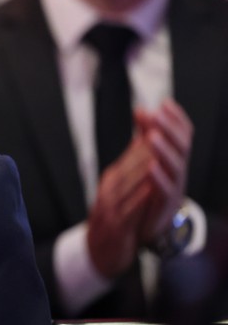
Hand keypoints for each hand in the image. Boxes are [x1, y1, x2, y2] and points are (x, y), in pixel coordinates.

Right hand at [87, 135, 158, 277]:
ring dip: (144, 169)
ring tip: (158, 155)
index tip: (161, 121)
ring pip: (130, 184)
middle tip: (162, 132)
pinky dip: (140, 197)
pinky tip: (151, 189)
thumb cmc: (115, 217)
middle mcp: (110, 188)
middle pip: (132, 165)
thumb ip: (132, 164)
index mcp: (113, 178)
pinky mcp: (116, 224)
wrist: (99, 250)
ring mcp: (111, 205)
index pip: (133, 155)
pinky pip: (130, 208)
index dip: (148, 138)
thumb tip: (144, 137)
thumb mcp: (122, 189)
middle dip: (148, 148)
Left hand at [134, 100, 192, 242]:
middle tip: (156, 113)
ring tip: (152, 135)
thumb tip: (141, 110)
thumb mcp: (149, 156)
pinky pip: (166, 188)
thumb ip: (146, 135)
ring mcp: (176, 185)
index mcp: (176, 156)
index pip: (183, 133)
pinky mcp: (167, 202)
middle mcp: (179, 168)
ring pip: (176, 165)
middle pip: (181, 145)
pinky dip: (159, 176)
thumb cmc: (152, 185)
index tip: (165, 103)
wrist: (152, 221)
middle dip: (169, 128)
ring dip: (164, 149)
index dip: (176, 118)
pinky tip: (150, 165)